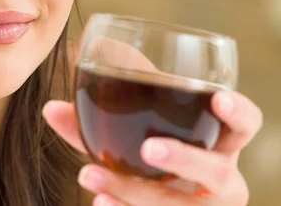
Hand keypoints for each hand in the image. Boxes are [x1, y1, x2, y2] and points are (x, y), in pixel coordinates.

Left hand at [42, 90, 261, 204]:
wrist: (156, 197)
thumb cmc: (150, 147)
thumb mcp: (131, 127)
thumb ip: (95, 116)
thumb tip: (50, 108)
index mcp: (218, 142)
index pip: (246, 125)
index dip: (239, 113)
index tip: (217, 99)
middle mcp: (221, 179)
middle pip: (219, 173)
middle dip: (186, 161)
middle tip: (149, 149)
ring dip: (133, 192)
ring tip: (89, 175)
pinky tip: (99, 201)